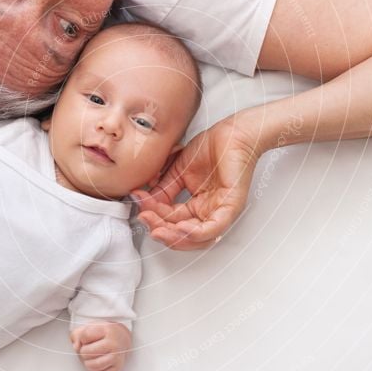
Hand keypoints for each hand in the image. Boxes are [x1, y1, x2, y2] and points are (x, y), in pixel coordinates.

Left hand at [70, 322, 130, 370]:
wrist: (121, 338)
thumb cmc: (103, 334)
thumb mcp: (90, 327)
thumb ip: (77, 335)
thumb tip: (76, 347)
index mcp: (107, 330)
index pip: (84, 336)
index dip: (81, 339)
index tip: (87, 338)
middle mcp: (113, 343)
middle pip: (86, 352)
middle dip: (83, 352)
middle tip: (88, 350)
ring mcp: (116, 356)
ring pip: (93, 365)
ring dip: (88, 363)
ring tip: (90, 358)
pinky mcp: (117, 368)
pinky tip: (96, 365)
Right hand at [132, 115, 261, 249]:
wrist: (232, 132)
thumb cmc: (212, 147)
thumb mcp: (178, 170)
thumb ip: (163, 187)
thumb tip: (144, 200)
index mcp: (197, 205)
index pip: (172, 220)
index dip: (154, 216)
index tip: (140, 205)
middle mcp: (208, 211)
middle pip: (182, 234)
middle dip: (160, 230)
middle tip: (145, 220)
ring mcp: (220, 211)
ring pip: (197, 238)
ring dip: (174, 237)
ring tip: (158, 229)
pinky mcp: (231, 207)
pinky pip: (213, 228)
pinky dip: (195, 233)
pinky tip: (180, 228)